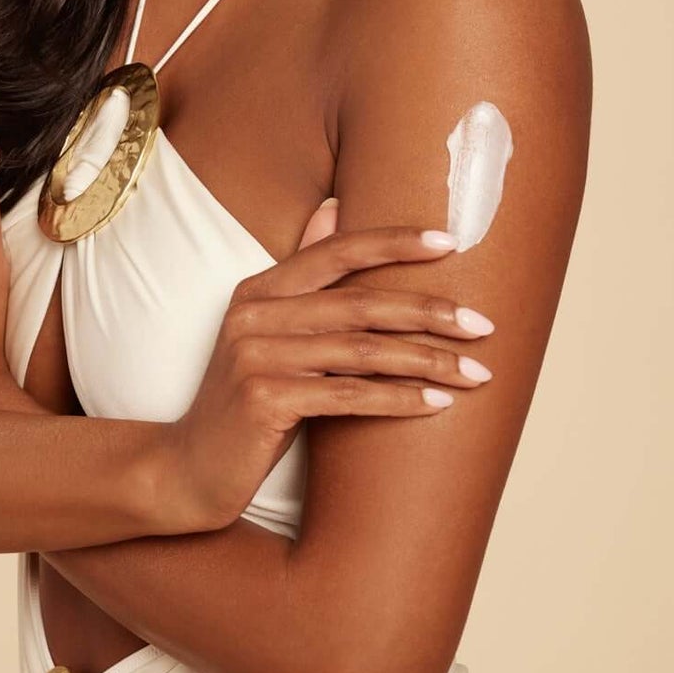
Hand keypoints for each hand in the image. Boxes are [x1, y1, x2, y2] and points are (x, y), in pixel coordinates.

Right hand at [170, 198, 495, 529]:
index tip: (450, 243)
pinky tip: (438, 404)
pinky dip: (399, 399)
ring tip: (476, 373)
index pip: (336, 251)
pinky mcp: (265, 399)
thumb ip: (301, 273)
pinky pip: (349, 395)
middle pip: (360, 302)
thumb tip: (334, 206)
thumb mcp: (266, 330)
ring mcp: (256, 355)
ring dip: (428, 361)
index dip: (394, 242)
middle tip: (483, 325)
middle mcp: (254, 314)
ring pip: (363, 351)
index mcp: (259, 289)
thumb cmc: (243, 399)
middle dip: (429, 311)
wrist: (190, 466)